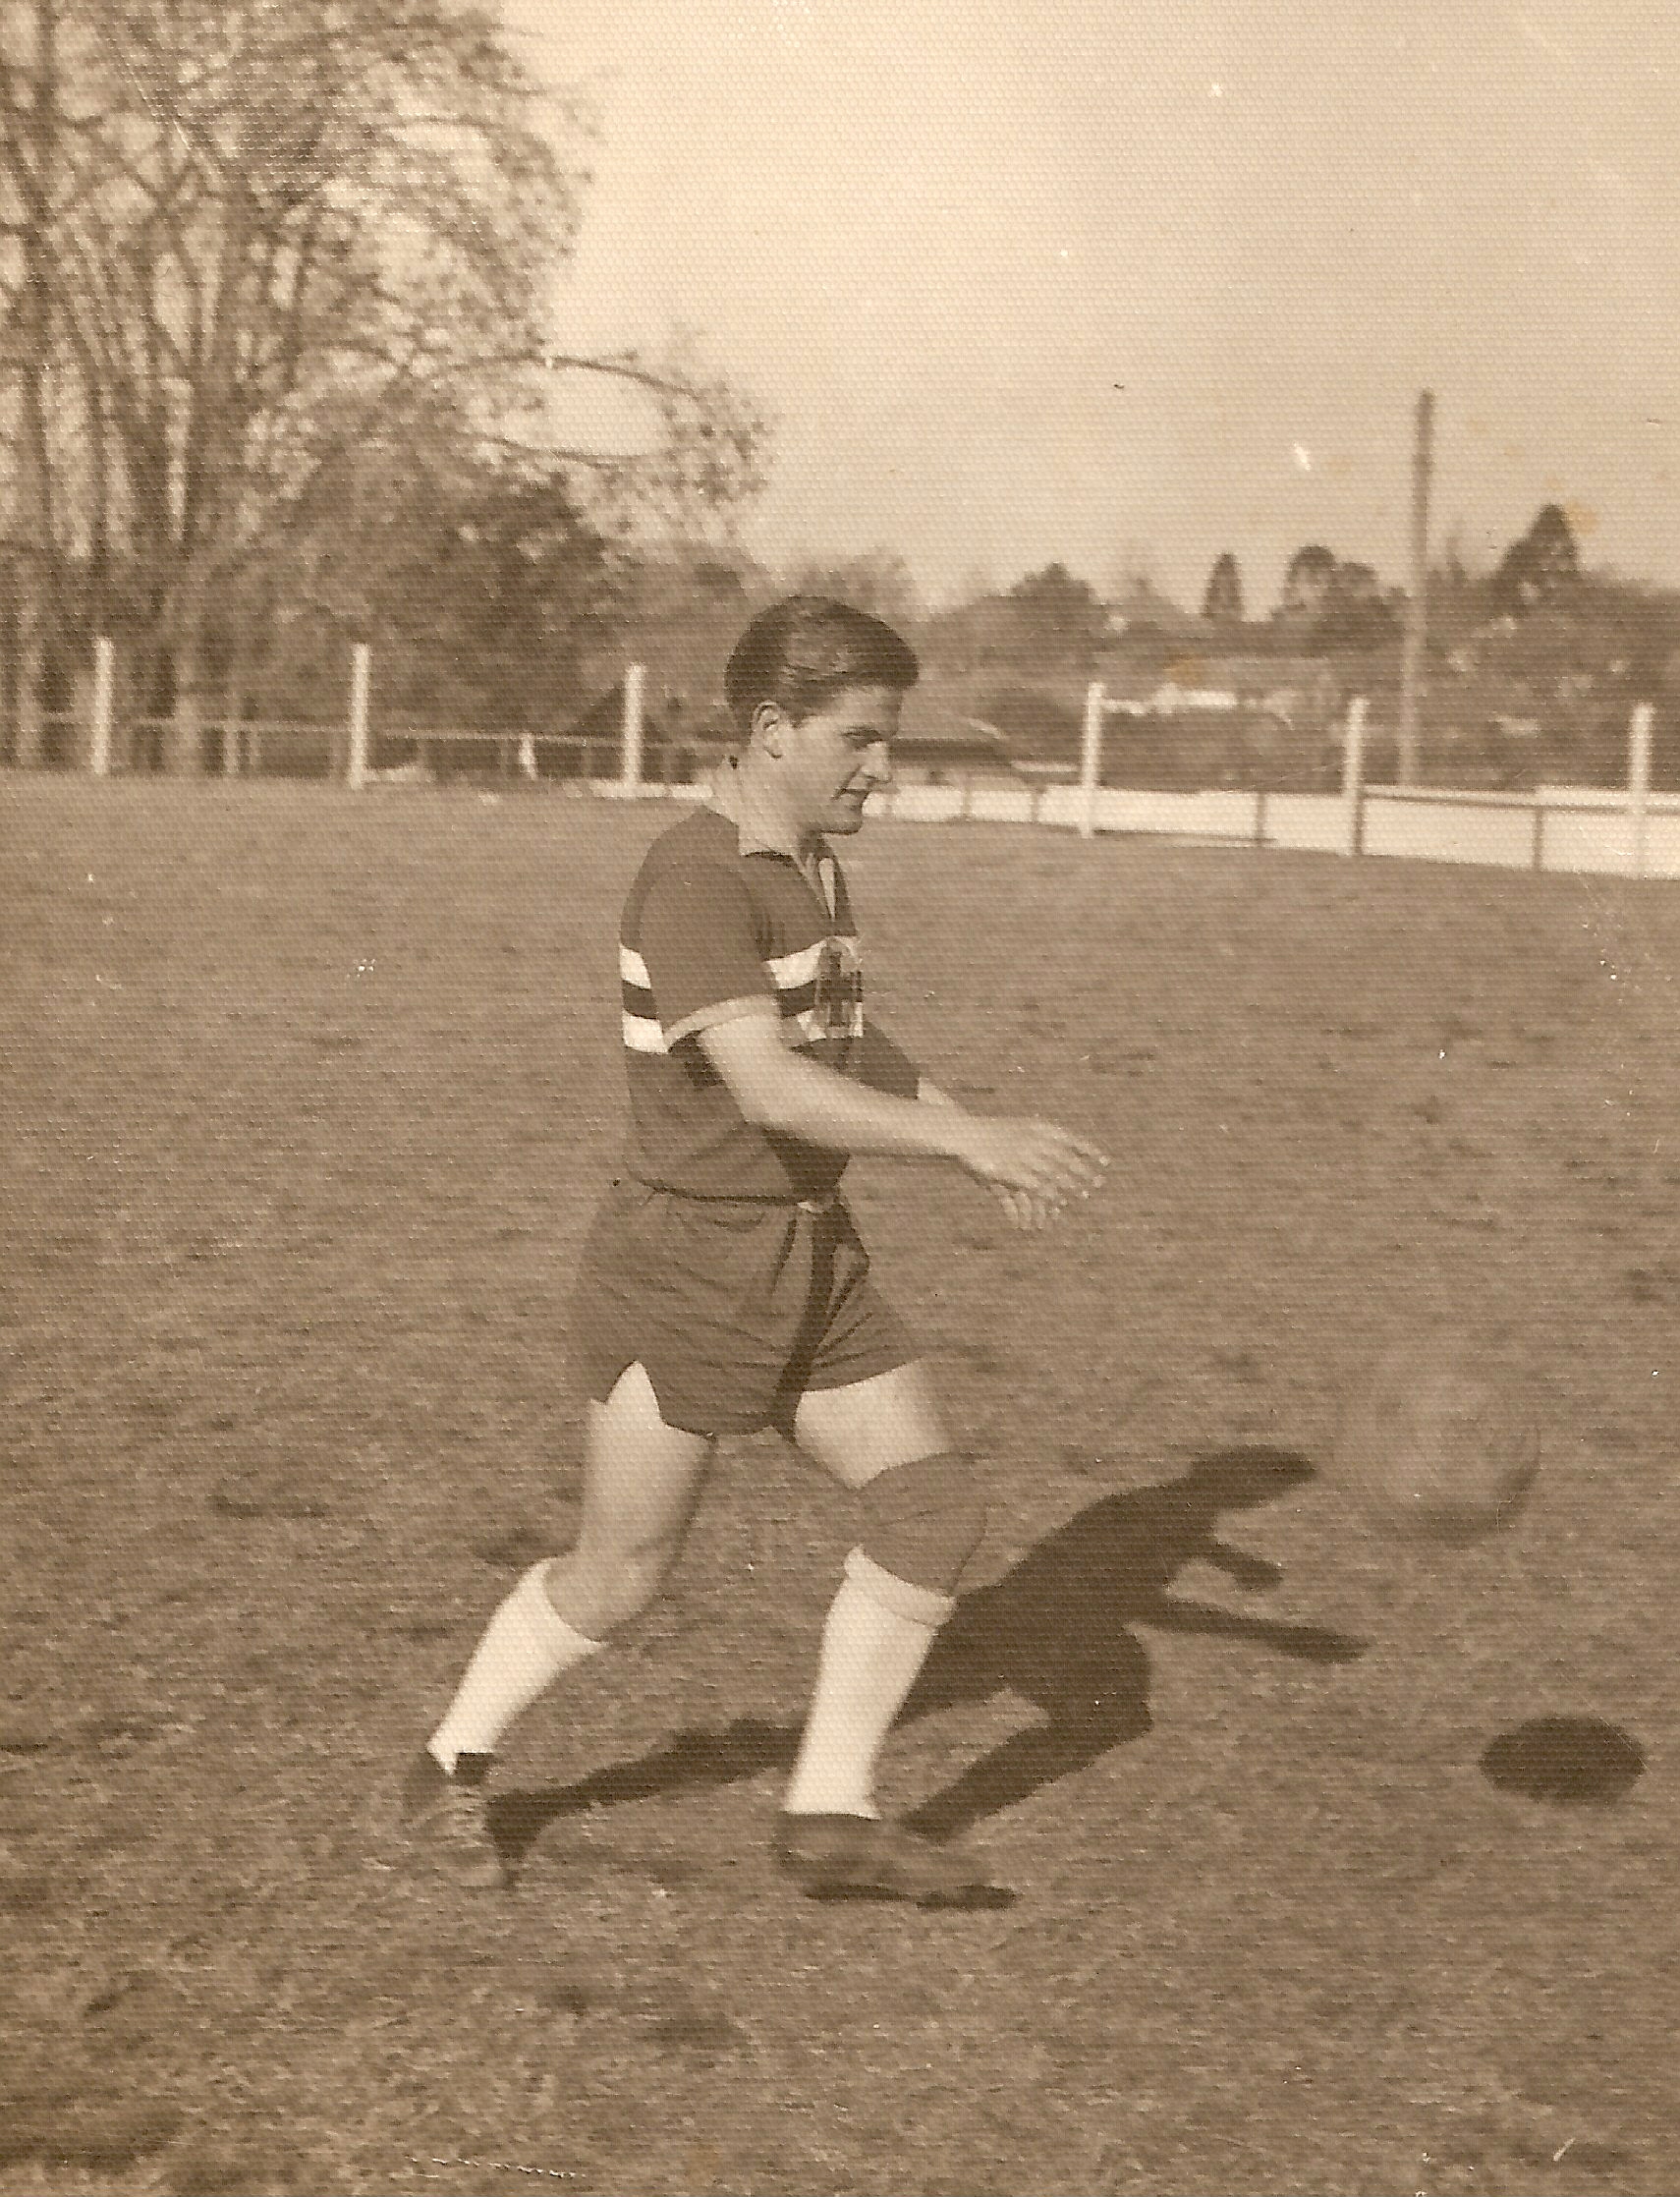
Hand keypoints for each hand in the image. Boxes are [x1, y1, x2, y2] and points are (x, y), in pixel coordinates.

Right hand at [947, 1114, 1107, 1224]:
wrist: (965, 1133)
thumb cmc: (992, 1131)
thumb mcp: (1018, 1126)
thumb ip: (1038, 1132)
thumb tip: (1059, 1136)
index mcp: (1037, 1126)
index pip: (1071, 1139)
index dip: (1089, 1150)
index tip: (1105, 1161)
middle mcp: (1033, 1140)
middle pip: (1065, 1159)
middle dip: (1084, 1172)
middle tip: (1098, 1183)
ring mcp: (1022, 1155)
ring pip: (1053, 1175)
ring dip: (1070, 1186)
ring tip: (1082, 1195)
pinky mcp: (1011, 1171)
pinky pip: (1035, 1186)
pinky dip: (1049, 1194)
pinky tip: (1058, 1202)